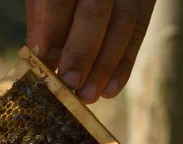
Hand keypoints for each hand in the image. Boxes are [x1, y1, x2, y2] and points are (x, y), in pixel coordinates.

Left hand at [26, 0, 155, 103]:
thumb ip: (43, 22)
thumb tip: (44, 61)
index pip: (60, 1)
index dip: (53, 34)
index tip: (44, 66)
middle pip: (95, 12)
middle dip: (82, 53)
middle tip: (71, 84)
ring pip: (123, 24)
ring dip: (106, 65)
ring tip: (89, 94)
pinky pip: (139, 30)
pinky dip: (125, 63)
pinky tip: (111, 88)